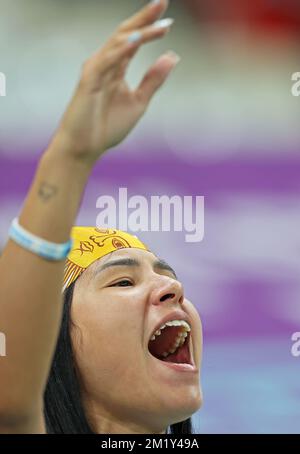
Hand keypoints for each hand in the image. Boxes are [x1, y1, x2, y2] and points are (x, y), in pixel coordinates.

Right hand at [50, 0, 179, 164]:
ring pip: (118, 44)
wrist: (85, 147)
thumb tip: (173, 56)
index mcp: (116, 68)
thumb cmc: (106, 127)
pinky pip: (106, 61)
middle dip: (144, 18)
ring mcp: (95, 70)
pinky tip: (136, 40)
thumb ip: (153, 80)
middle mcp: (105, 64)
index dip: (149, 26)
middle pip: (125, 34)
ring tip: (160, 23)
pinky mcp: (88, 80)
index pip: (133, 40)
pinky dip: (121, 50)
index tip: (168, 16)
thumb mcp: (138, 102)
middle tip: (163, 2)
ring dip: (139, 32)